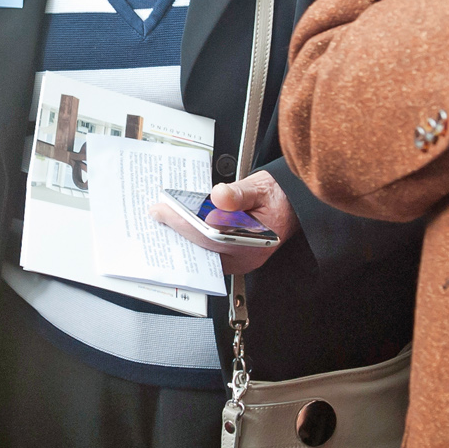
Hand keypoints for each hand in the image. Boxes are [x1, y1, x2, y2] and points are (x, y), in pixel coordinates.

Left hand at [150, 170, 293, 275]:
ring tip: (163, 218)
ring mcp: (236, 259)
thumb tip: (220, 196)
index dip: (184, 223)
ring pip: (201, 251)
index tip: (164, 210)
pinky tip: (177, 224)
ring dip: (181, 235)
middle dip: (177, 230)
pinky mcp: (230, 255)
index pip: (211, 237)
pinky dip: (191, 235)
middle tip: (157, 214)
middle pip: (202, 247)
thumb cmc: (278, 197)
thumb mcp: (260, 188)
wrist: (290, 202)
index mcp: (254, 243)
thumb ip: (239, 193)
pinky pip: (204, 248)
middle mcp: (244, 257)